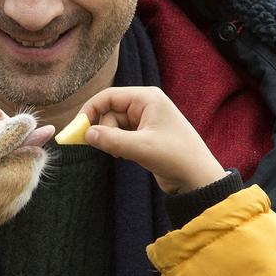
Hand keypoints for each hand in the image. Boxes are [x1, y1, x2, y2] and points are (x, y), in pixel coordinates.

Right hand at [80, 86, 225, 193]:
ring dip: (113, 140)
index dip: (90, 110)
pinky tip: (127, 156)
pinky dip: (119, 145)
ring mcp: (145, 120)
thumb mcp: (141, 148)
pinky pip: (121, 135)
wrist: (198, 179)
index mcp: (147, 98)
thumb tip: (86, 134)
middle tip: (110, 149)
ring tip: (124, 154)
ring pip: (114, 126)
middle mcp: (145, 105)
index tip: (78, 129)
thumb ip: (111, 139)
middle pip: (109, 111)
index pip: (108, 96)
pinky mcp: (145, 135)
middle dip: (105, 130)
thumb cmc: (176, 157)